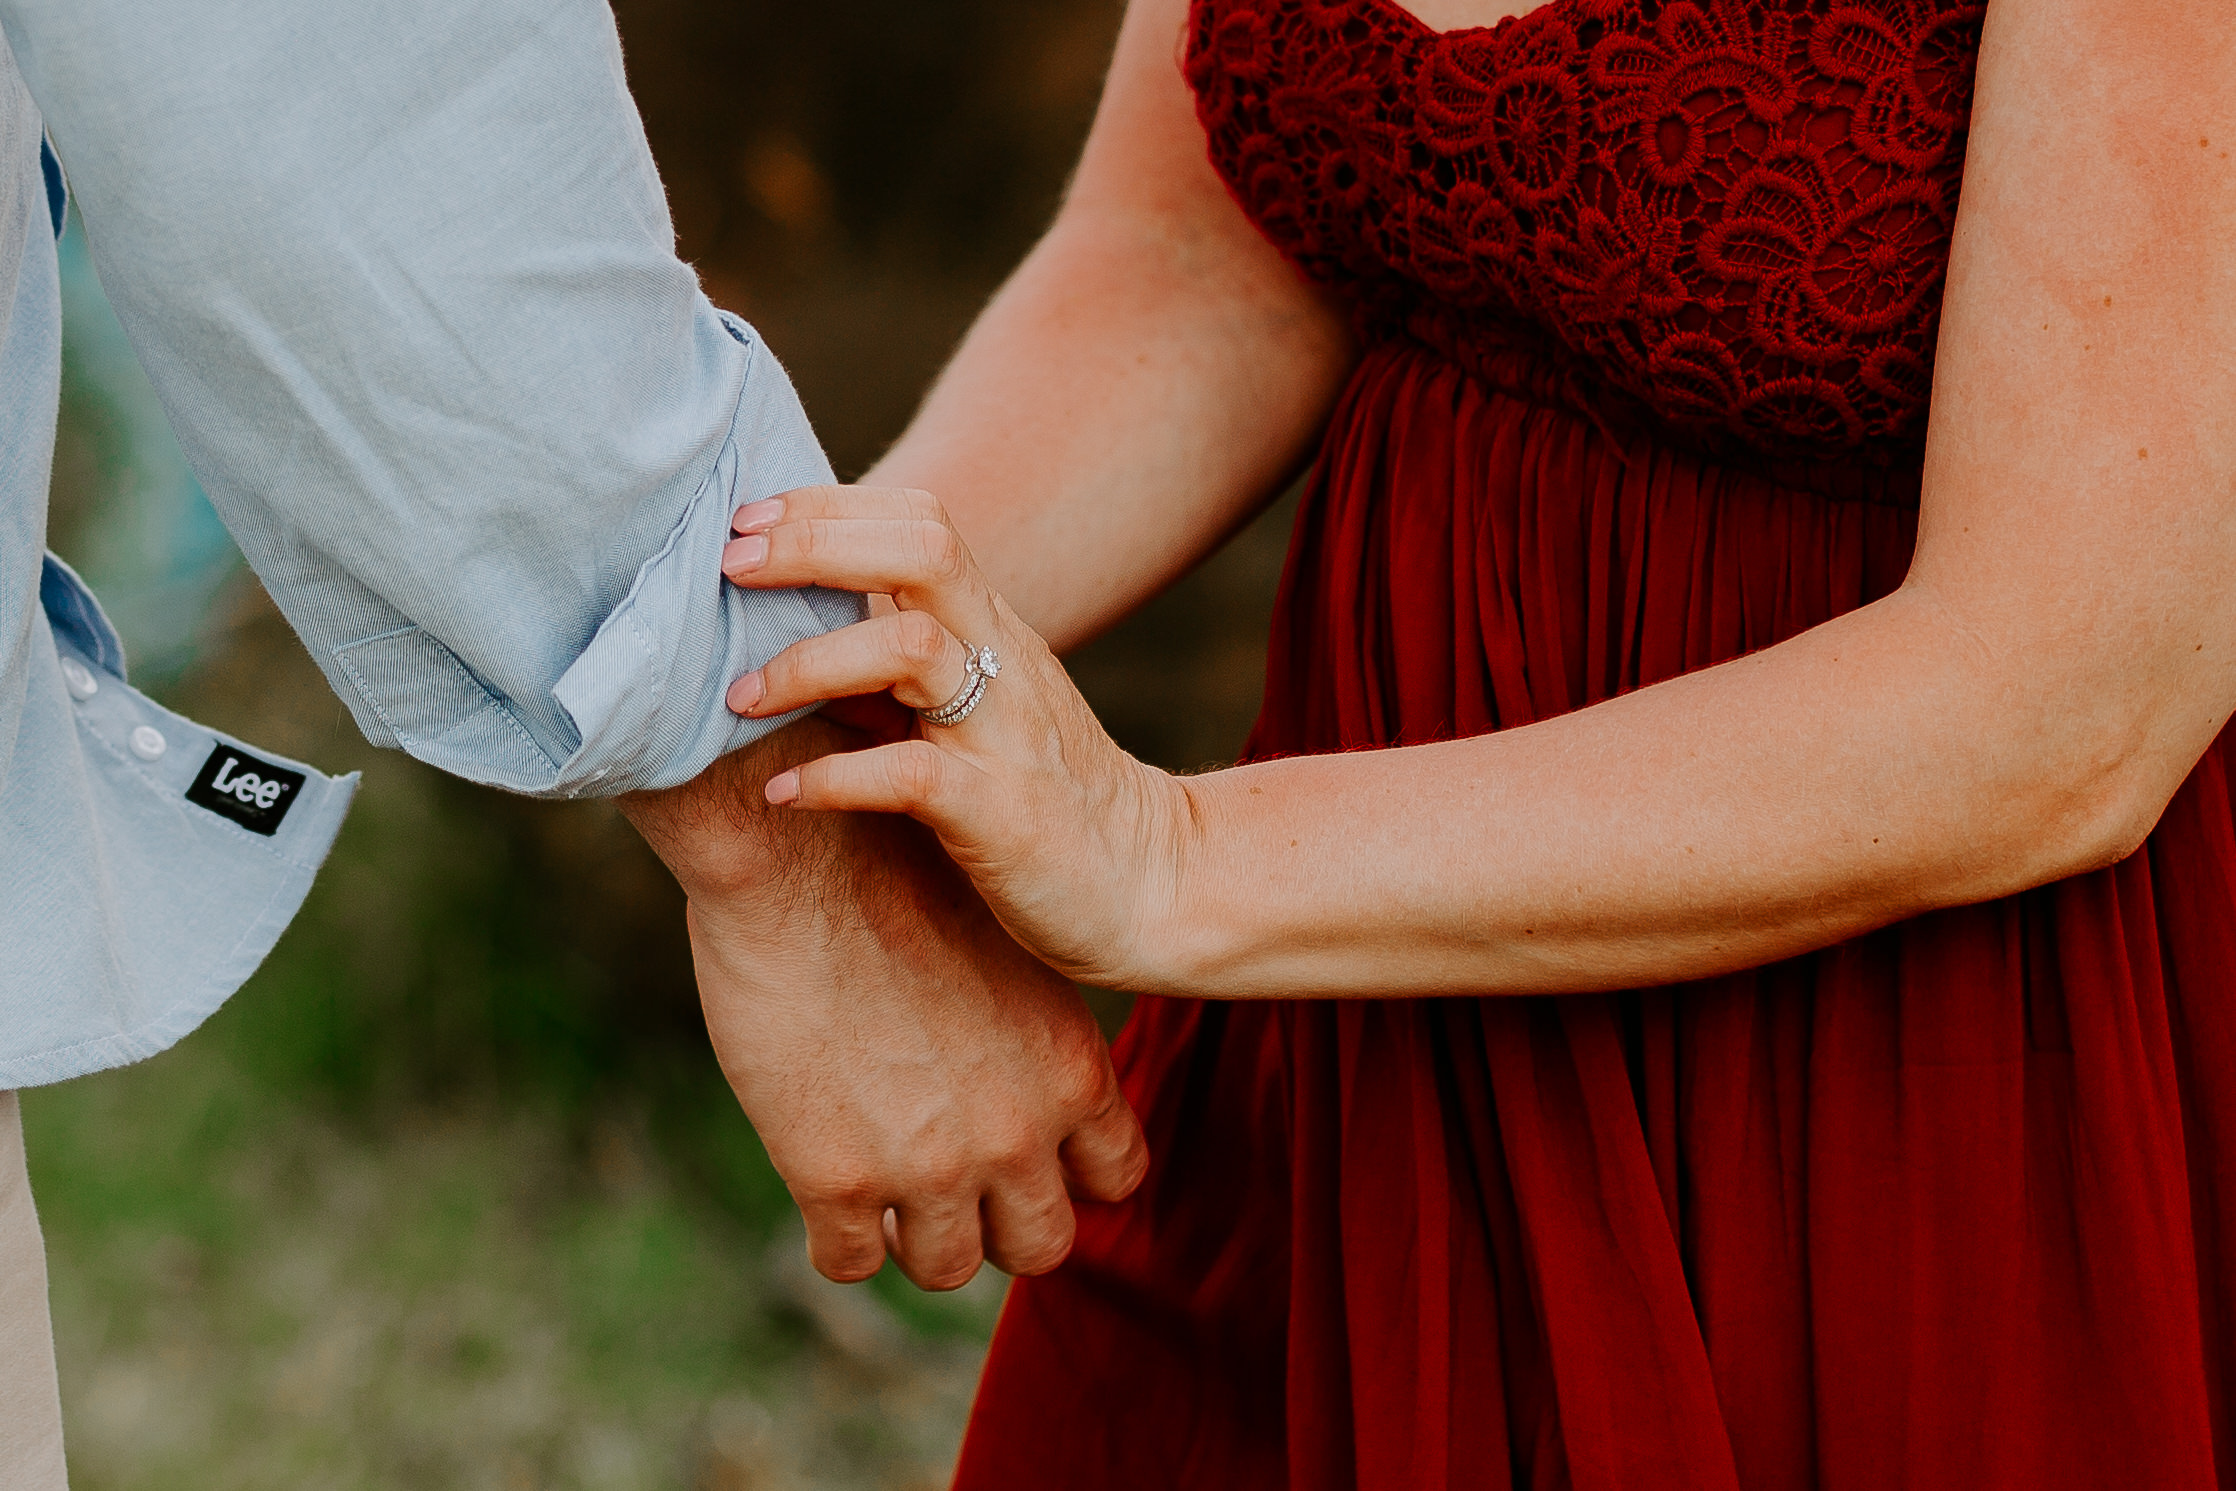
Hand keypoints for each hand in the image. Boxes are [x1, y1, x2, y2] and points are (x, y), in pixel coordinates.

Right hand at [620, 718, 1146, 1289]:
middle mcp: (1017, 1131)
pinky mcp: (836, 1180)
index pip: (1117, 1175)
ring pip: (947, 1267)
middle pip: (1041, 1243)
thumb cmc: (896, 872)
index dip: (1069, 1174)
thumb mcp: (1008, 954)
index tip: (1025, 1153)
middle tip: (949, 1181)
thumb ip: (1027, 1033)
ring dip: (914, 1234)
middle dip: (998, 1221)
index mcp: (1070, 1067)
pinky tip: (820, 1184)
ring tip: (880, 1182)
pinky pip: (849, 1261)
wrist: (802, 852)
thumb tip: (1017, 1073)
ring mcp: (930, 1166)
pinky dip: (836, 1235)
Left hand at [718, 486, 1196, 990]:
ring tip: (741, 698)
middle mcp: (1004, 663)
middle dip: (813, 547)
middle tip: (730, 573)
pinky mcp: (1003, 814)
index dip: (826, 508)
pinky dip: (836, 778)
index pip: (920, 522)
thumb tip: (793, 617)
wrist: (1151, 883)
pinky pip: (914, 776)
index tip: (744, 527)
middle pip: (922, 552)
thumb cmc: (1044, 793)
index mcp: (993, 629)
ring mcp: (1006, 735)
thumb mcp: (979, 703)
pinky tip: (785, 796)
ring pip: (913, 648)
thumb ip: (906, 653)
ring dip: (811, 663)